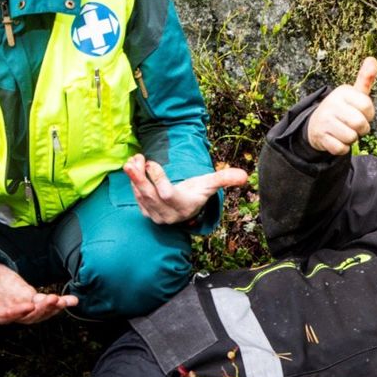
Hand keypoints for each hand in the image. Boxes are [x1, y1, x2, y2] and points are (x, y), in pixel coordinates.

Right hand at [0, 246, 77, 323]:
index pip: (1, 314)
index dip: (14, 313)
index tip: (27, 306)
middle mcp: (5, 308)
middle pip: (24, 318)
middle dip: (39, 311)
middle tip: (52, 300)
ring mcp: (19, 304)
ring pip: (37, 314)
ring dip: (51, 309)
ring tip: (64, 301)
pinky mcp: (28, 297)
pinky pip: (45, 304)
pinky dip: (60, 303)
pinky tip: (73, 300)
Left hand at [123, 154, 249, 224]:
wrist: (187, 209)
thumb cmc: (198, 192)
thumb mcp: (209, 185)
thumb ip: (224, 178)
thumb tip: (244, 175)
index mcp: (183, 206)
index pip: (166, 194)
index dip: (158, 179)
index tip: (151, 162)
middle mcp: (168, 214)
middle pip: (149, 196)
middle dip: (139, 178)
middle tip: (132, 161)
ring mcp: (156, 215)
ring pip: (141, 196)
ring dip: (134, 178)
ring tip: (132, 161)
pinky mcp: (147, 213)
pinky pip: (138, 198)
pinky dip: (134, 183)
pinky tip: (133, 168)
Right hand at [304, 57, 376, 154]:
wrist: (315, 124)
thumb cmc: (341, 109)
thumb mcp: (353, 93)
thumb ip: (365, 79)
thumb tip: (373, 59)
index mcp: (343, 92)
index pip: (368, 108)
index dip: (368, 115)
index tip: (360, 112)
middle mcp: (332, 104)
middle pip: (360, 124)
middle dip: (361, 129)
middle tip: (352, 124)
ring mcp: (324, 120)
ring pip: (351, 138)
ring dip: (351, 139)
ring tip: (343, 131)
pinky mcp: (320, 136)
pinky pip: (341, 149)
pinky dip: (342, 148)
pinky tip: (336, 139)